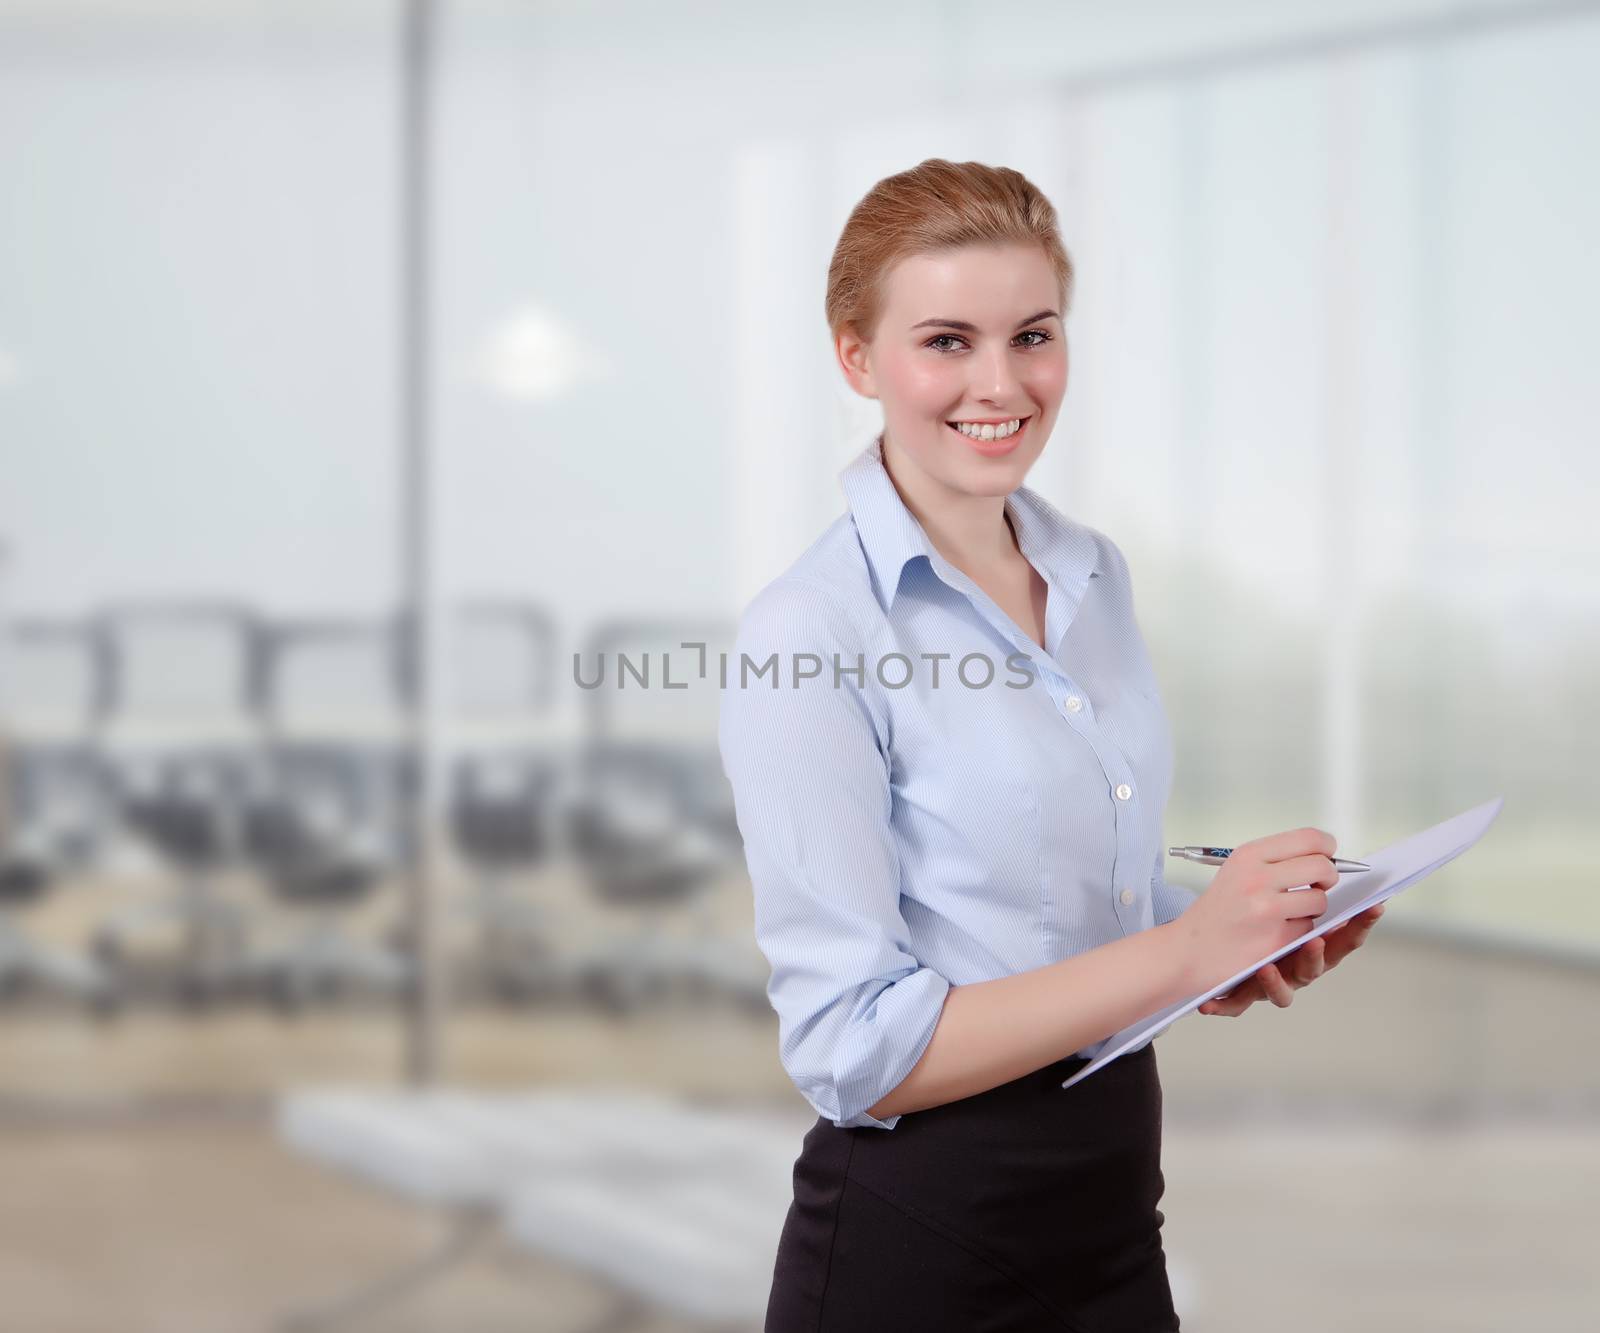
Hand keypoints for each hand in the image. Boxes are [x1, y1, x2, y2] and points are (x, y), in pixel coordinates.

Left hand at [1197, 902, 1385, 1017]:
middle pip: (1316, 969)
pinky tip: (1213, 1003)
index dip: (1360, 925)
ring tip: (1267, 967)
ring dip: (1277, 983)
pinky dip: (1229, 1005)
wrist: (1207, 948)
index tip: (1374, 907)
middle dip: (1318, 956)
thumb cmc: (1254, 920)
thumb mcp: (1278, 895)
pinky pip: (1236, 1004)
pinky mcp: (1239, 993)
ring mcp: (1269, 982)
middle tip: (1316, 939)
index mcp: (1311, 944)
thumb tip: (1330, 854)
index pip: (1344, 939)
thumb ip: (1304, 884)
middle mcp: (1295, 966)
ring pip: (1281, 993)